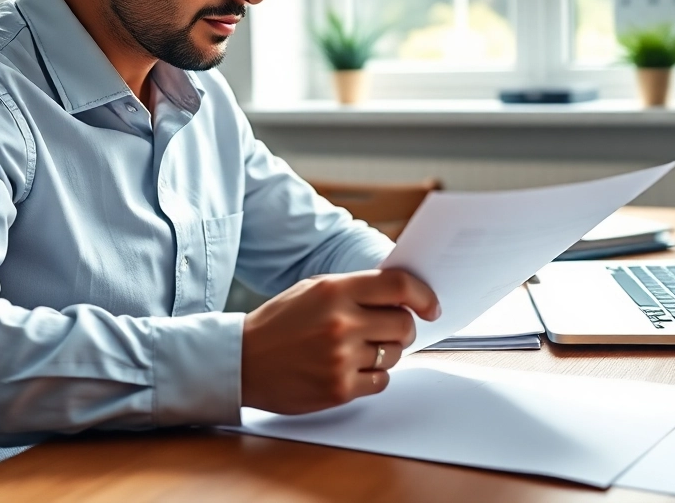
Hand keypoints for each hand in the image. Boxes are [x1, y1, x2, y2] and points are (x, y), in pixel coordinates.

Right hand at [240, 269, 439, 414]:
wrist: (243, 361)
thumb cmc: (279, 323)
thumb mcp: (314, 290)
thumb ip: (355, 289)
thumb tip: (401, 296)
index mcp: (335, 291)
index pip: (398, 286)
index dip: (423, 295)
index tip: (431, 306)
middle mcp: (341, 323)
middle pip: (403, 324)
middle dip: (404, 328)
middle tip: (390, 330)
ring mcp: (341, 358)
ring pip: (394, 355)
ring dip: (386, 353)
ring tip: (359, 349)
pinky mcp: (339, 388)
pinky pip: (381, 381)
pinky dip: (373, 376)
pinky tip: (351, 368)